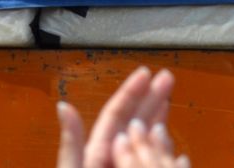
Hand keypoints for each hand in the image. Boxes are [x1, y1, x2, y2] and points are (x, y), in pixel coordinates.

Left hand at [55, 67, 185, 167]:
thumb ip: (70, 145)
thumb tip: (63, 106)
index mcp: (95, 156)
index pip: (115, 118)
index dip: (131, 94)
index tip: (147, 73)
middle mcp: (110, 162)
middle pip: (133, 124)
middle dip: (150, 100)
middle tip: (168, 78)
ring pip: (142, 143)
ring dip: (156, 121)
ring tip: (169, 101)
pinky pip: (149, 165)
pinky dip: (161, 152)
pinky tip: (170, 145)